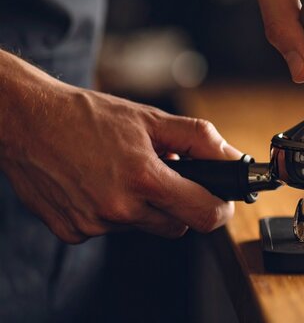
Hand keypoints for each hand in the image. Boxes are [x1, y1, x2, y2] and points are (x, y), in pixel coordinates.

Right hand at [0, 53, 240, 242]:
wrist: (27, 121)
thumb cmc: (87, 116)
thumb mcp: (150, 119)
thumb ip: (198, 140)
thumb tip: (233, 159)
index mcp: (143, 179)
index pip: (204, 214)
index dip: (219, 207)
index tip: (220, 199)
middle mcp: (118, 209)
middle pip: (177, 224)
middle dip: (179, 202)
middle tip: (164, 175)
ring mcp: (94, 224)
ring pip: (144, 226)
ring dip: (144, 205)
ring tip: (125, 173)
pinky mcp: (73, 232)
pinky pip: (111, 230)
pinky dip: (114, 211)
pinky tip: (99, 184)